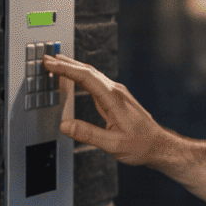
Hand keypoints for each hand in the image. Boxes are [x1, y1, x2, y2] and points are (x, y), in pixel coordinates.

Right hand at [43, 53, 167, 166]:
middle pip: (88, 71)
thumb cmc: (141, 145)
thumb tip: (65, 125)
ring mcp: (117, 93)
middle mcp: (116, 91)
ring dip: (73, 67)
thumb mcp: (113, 144)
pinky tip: (75, 77)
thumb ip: (88, 134)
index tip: (50, 63)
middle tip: (46, 59)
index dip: (66, 69)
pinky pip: (96, 81)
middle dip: (66, 63)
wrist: (159, 145)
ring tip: (56, 64)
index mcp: (114, 99)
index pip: (86, 77)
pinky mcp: (117, 97)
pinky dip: (81, 76)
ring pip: (92, 74)